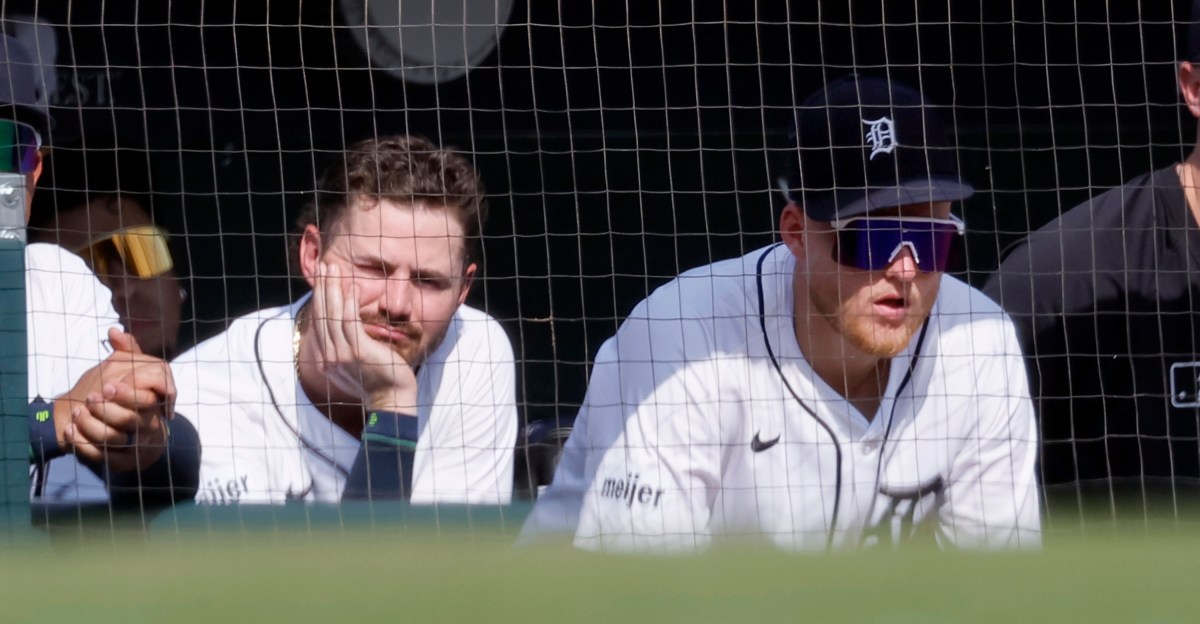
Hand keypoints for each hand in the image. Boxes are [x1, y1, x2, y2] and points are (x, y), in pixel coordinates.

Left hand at [57, 328, 175, 471]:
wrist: (131, 434)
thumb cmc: (129, 398)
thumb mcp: (129, 371)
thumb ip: (127, 351)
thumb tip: (114, 331)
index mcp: (154, 403)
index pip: (150, 399)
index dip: (130, 393)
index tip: (108, 386)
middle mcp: (149, 425)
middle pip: (132, 419)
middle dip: (110, 409)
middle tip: (91, 399)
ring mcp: (136, 444)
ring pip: (115, 439)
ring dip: (92, 426)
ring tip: (77, 414)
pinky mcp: (121, 460)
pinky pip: (102, 457)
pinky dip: (83, 446)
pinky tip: (70, 433)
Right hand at [309, 262, 417, 410]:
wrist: (391, 401)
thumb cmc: (379, 382)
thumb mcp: (355, 365)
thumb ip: (346, 348)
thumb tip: (347, 327)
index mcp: (326, 360)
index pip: (319, 322)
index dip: (320, 298)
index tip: (323, 280)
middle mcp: (330, 357)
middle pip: (322, 314)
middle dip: (323, 287)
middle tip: (325, 266)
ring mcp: (343, 355)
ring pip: (334, 314)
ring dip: (333, 289)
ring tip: (334, 269)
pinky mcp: (359, 351)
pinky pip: (350, 322)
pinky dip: (349, 303)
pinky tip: (352, 288)